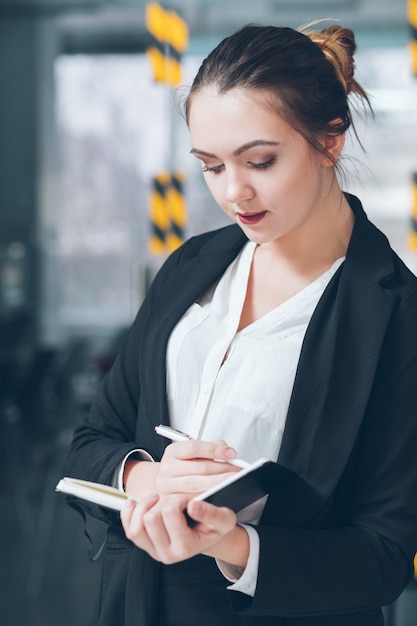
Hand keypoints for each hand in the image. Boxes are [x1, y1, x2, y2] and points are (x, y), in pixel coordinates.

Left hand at [120, 492, 242, 564]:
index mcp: (186, 547)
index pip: (169, 512)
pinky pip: (129, 529)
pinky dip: (130, 513)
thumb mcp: (224, 518)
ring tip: (161, 501)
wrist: (208, 534)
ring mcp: (154, 551)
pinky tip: (136, 503)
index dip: (178, 498)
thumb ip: (212, 513)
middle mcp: (167, 554)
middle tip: (175, 500)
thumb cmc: (215, 525)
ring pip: (137, 524)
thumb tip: (193, 507)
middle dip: (162, 501)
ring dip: (147, 505)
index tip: (189, 499)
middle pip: (151, 518)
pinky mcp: (145, 545)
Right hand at [155, 439, 240, 496]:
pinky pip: (190, 500)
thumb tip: (228, 451)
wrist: (165, 484)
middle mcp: (167, 468)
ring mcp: (166, 486)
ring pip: (195, 484)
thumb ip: (210, 449)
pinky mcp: (169, 502)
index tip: (231, 453)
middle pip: (199, 467)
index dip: (215, 450)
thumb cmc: (183, 468)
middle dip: (222, 468)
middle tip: (237, 470)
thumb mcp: (194, 454)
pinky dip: (205, 497)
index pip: (194, 447)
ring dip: (216, 483)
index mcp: (173, 452)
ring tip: (231, 482)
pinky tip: (217, 495)